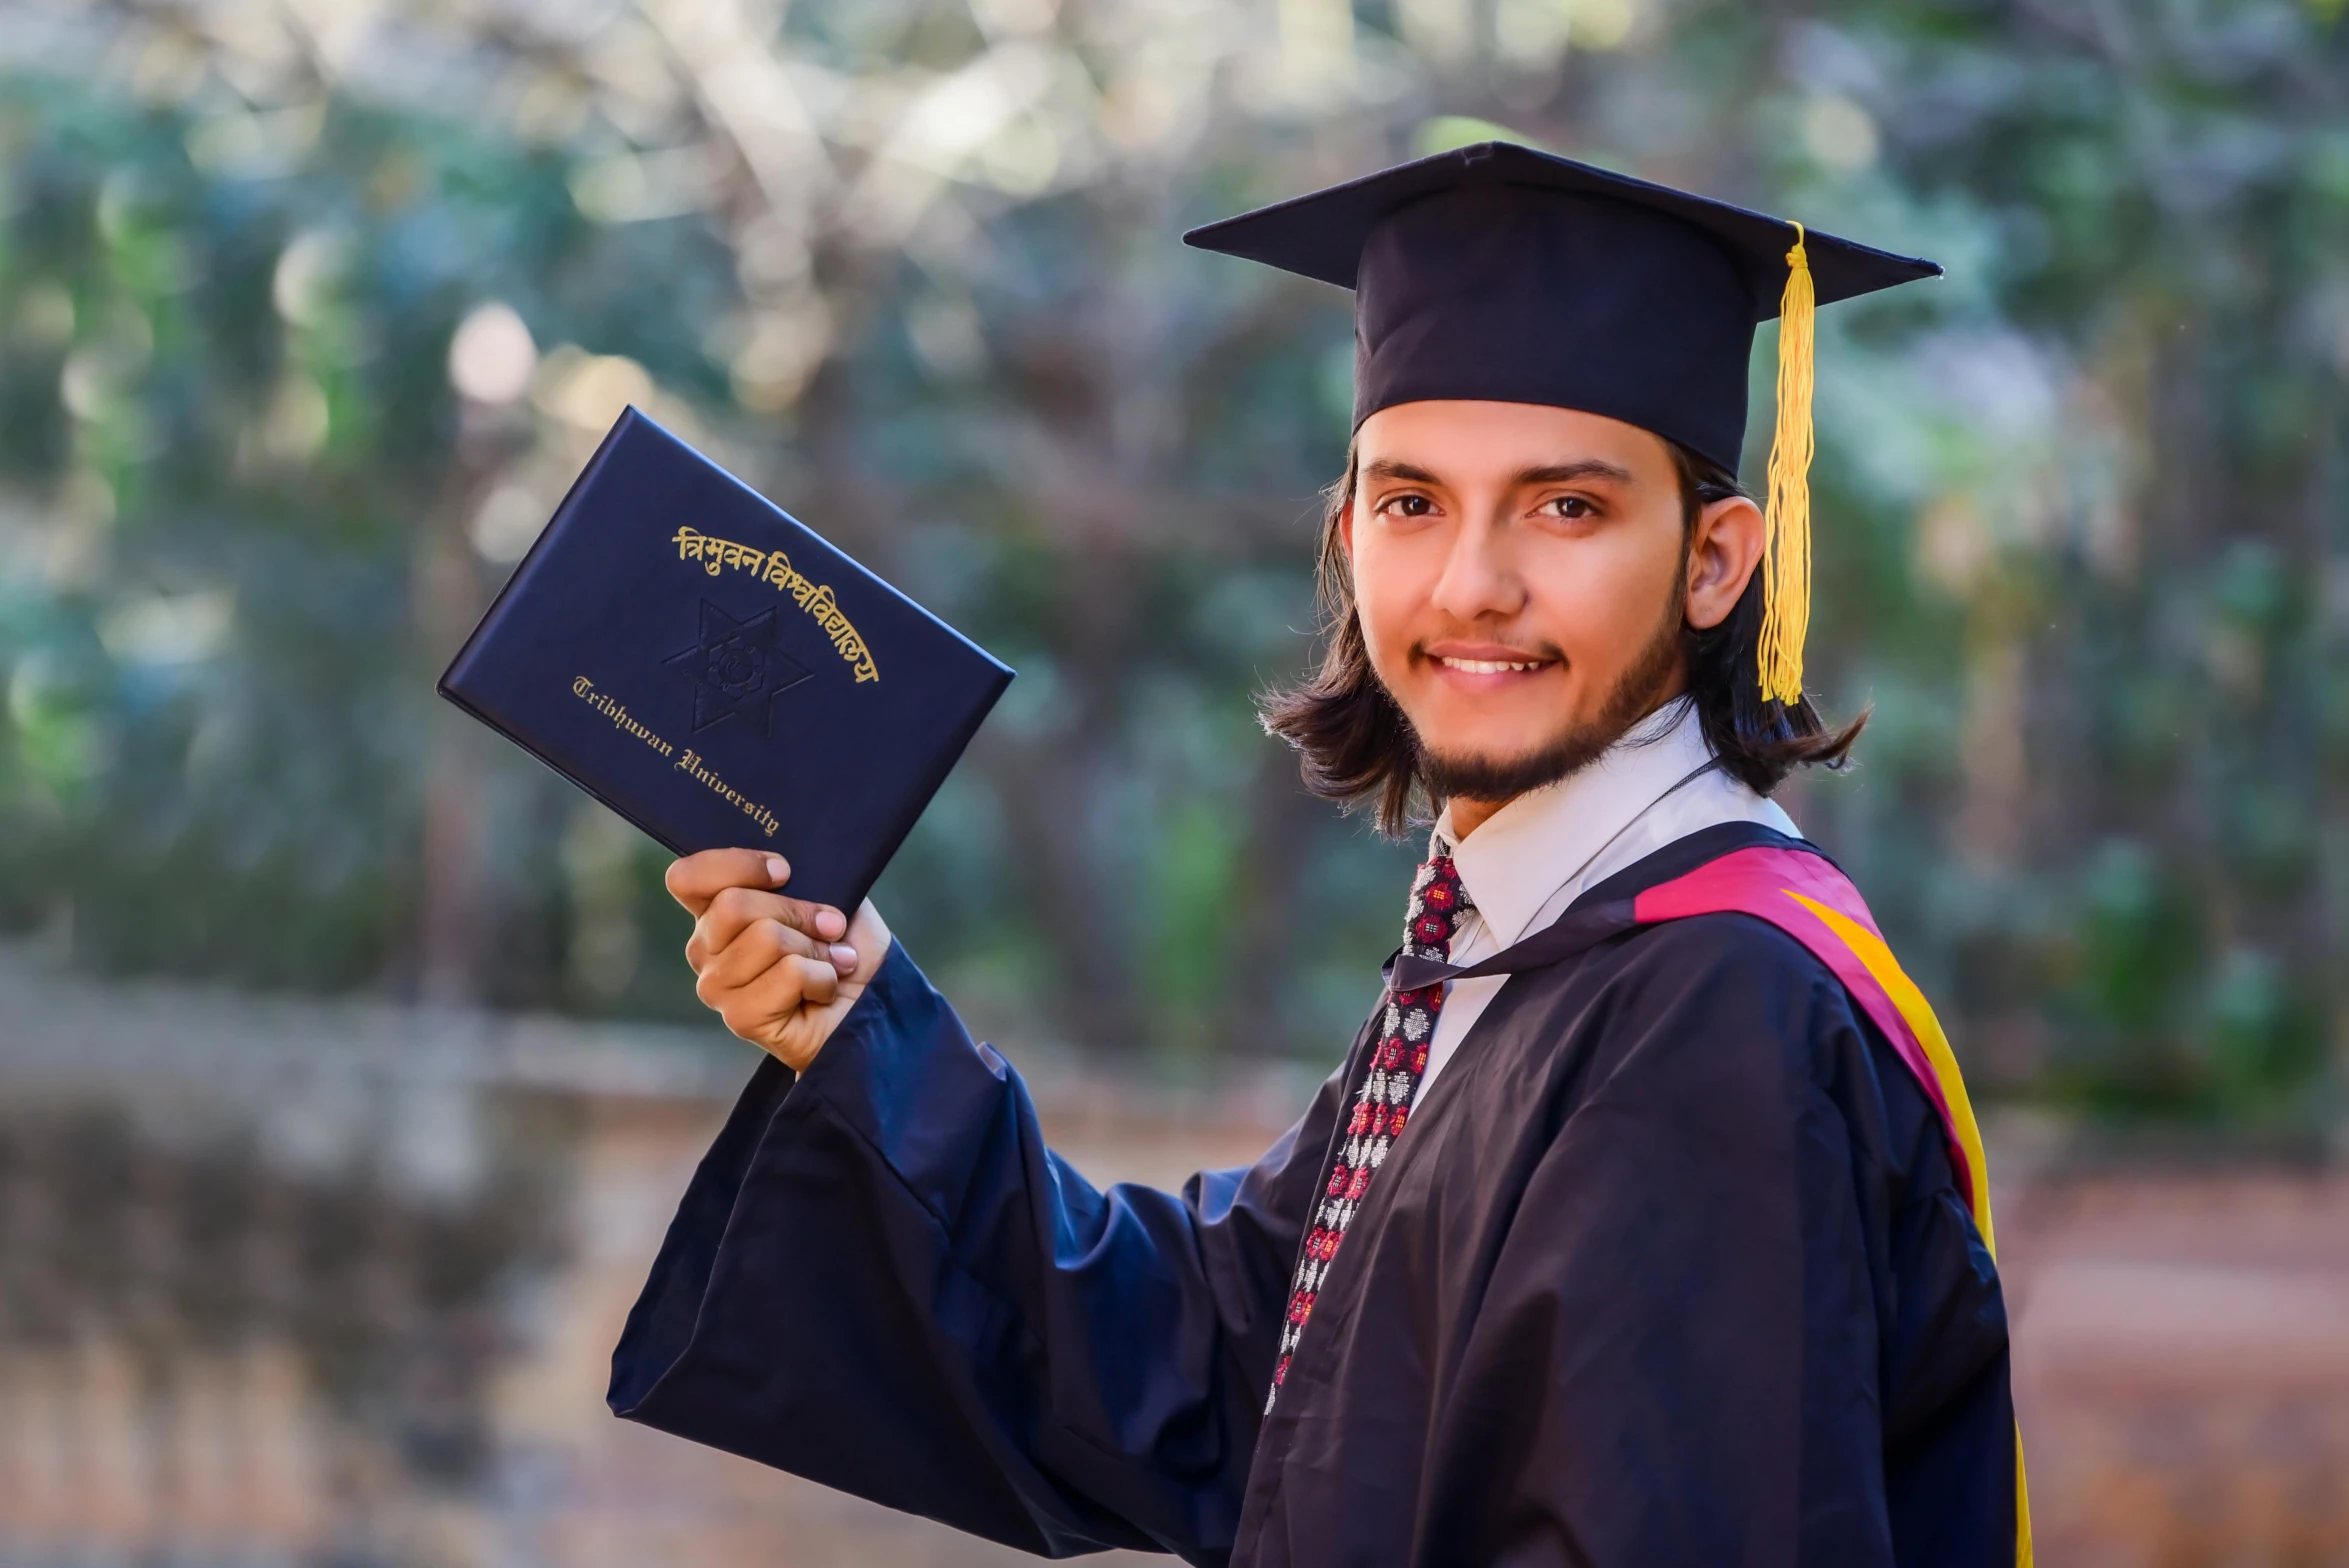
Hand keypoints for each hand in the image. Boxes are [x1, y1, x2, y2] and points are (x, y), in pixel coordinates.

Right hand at [666, 849, 893, 1070]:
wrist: (872, 999)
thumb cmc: (844, 944)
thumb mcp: (829, 892)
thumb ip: (800, 874)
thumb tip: (784, 867)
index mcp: (715, 909)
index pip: (687, 878)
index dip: (736, 866)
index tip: (785, 872)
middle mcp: (706, 948)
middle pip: (732, 905)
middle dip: (797, 910)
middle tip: (830, 927)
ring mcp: (717, 985)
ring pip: (766, 938)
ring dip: (816, 948)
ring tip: (830, 962)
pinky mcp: (740, 1017)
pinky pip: (787, 974)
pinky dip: (822, 977)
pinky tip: (824, 991)